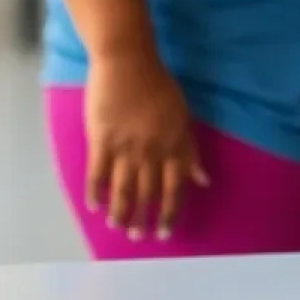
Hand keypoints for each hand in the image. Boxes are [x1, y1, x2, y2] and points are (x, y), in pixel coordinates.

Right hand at [84, 47, 208, 240]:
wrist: (128, 62)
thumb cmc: (159, 86)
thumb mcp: (183, 116)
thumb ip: (190, 151)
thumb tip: (203, 181)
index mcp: (174, 143)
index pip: (175, 187)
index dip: (170, 211)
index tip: (166, 232)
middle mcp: (151, 150)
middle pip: (147, 192)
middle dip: (143, 218)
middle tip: (138, 238)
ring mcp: (125, 146)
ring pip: (123, 189)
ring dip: (121, 212)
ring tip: (118, 228)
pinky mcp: (101, 140)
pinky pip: (98, 174)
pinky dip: (96, 192)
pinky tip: (95, 207)